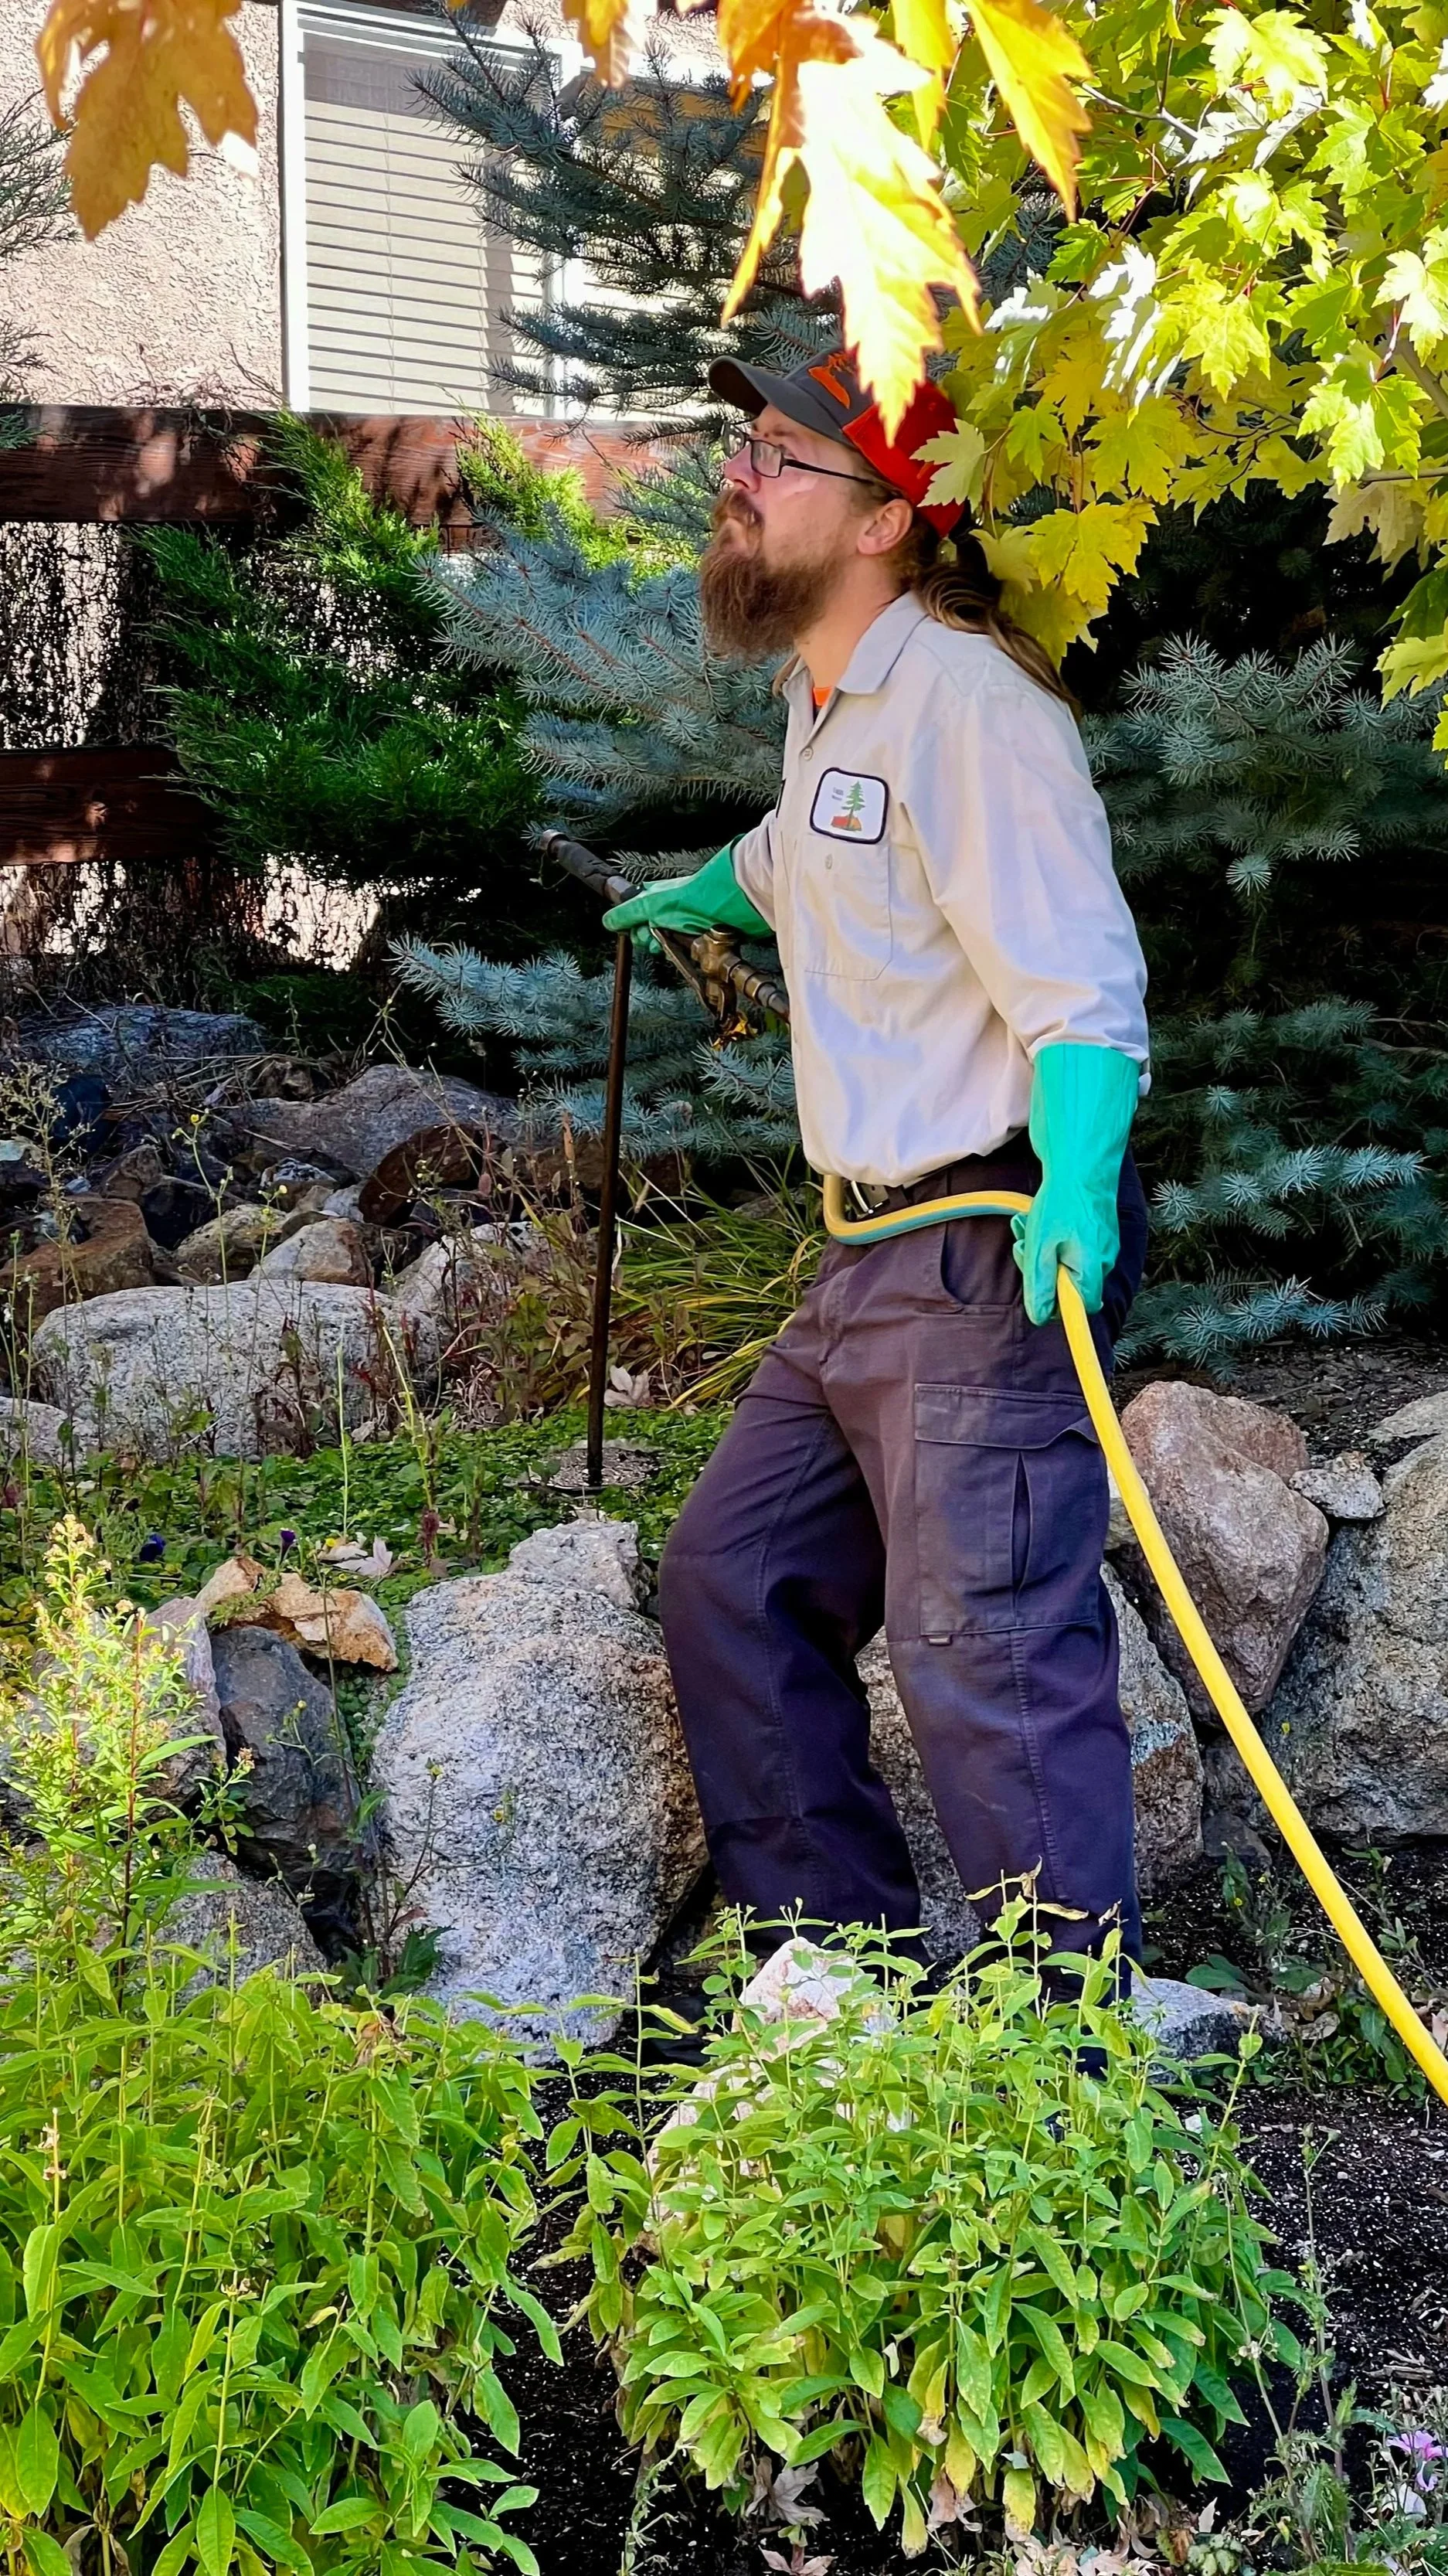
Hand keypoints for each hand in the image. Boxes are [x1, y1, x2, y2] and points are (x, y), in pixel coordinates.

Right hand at [602, 844, 771, 951]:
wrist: (735, 904)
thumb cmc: (698, 898)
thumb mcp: (653, 904)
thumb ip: (628, 913)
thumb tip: (607, 921)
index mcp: (657, 897)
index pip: (635, 916)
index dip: (635, 928)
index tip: (641, 932)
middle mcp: (672, 910)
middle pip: (651, 934)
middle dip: (652, 941)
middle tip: (659, 939)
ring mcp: (689, 925)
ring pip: (670, 946)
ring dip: (672, 950)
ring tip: (680, 943)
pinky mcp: (705, 938)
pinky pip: (691, 954)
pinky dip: (690, 957)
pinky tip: (693, 952)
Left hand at [1010, 1043, 1140, 1324]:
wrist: (1082, 1163)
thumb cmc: (1060, 1205)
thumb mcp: (1040, 1247)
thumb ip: (1040, 1285)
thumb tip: (1039, 1317)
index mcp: (1091, 1270)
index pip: (1077, 1309)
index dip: (1053, 1303)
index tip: (1036, 1285)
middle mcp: (1105, 1262)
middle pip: (1069, 1284)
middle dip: (1040, 1269)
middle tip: (1023, 1245)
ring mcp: (1105, 1246)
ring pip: (1069, 1261)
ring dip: (1043, 1248)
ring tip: (1026, 1223)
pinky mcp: (1101, 1231)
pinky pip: (1075, 1244)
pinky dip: (1055, 1236)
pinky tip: (1040, 1217)